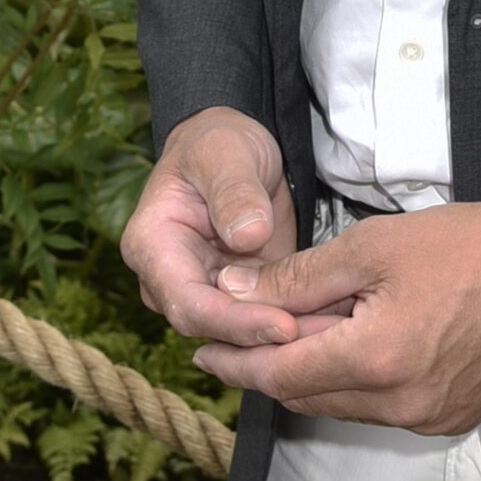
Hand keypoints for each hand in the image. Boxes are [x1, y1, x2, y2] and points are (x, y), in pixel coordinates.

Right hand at [120, 106, 310, 351]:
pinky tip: (328, 322)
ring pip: (235, 330)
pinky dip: (291, 320)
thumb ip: (234, 192)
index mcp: (151, 245)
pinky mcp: (237, 291)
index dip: (234, 321)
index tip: (282, 325)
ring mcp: (202, 288)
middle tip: (315, 336)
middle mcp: (169, 278)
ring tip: (329, 332)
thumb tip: (248, 236)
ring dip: (279, 336)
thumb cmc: (218, 144)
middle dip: (260, 336)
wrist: (233, 149)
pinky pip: (260, 315)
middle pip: (210, 326)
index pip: (187, 302)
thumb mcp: (226, 153)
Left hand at [189, 193, 480, 432]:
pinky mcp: (450, 417)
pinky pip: (381, 408)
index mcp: (375, 360)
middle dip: (271, 364)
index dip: (236, 361)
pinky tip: (361, 340)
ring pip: (343, 404)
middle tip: (242, 334)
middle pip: (307, 395)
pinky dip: (358, 380)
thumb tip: (235, 291)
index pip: (280, 374)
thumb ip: (298, 277)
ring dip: (316, 370)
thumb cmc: (466, 244)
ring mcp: (427, 418)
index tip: (201, 348)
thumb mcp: (373, 246)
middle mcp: (398, 405)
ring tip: (307, 325)